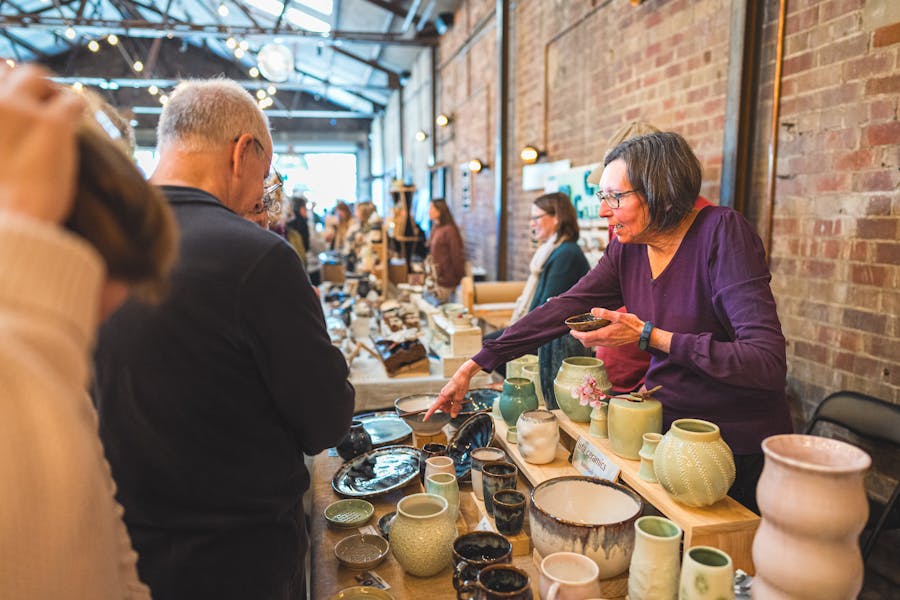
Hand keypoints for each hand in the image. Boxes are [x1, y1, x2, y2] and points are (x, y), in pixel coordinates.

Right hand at [0, 64, 84, 222]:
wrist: (9, 227)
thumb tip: (7, 141)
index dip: (3, 87)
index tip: (15, 103)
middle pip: (7, 69)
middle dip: (25, 84)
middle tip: (40, 104)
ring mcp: (18, 108)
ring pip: (37, 75)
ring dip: (49, 90)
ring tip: (59, 111)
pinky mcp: (51, 123)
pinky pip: (71, 99)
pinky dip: (76, 108)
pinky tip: (78, 122)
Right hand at [424, 359, 480, 419]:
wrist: (463, 374)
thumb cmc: (460, 383)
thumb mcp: (459, 397)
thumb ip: (455, 407)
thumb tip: (453, 416)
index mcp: (443, 396)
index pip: (434, 407)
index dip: (429, 414)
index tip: (425, 419)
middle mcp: (443, 395)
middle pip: (442, 407)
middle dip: (449, 410)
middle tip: (457, 409)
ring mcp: (446, 393)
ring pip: (446, 404)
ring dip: (452, 406)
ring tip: (460, 406)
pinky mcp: (449, 392)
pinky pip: (449, 400)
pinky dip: (453, 403)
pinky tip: (459, 402)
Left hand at [569, 307, 642, 347]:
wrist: (642, 334)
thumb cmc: (632, 324)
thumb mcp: (618, 316)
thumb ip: (605, 313)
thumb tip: (592, 310)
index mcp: (605, 334)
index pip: (586, 338)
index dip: (577, 335)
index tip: (571, 331)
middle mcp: (605, 341)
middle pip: (587, 343)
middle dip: (579, 338)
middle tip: (575, 331)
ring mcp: (609, 344)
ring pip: (593, 344)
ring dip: (586, 339)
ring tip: (583, 331)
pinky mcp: (612, 344)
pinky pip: (599, 344)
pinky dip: (593, 339)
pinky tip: (595, 332)